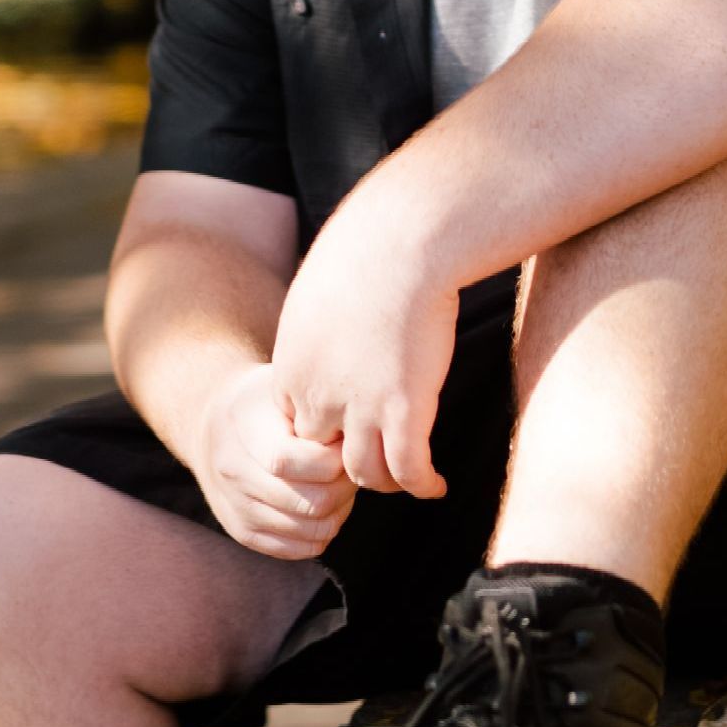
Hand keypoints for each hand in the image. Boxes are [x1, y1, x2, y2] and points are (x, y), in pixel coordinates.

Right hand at [193, 360, 356, 559]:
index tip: (347, 442)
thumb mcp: (284, 390)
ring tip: (338, 483)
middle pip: (313, 501)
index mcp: (244, 431)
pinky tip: (323, 504)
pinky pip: (301, 549)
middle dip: (346, 486)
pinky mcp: (244, 533)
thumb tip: (354, 441)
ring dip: (340, 510)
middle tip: (351, 466)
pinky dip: (323, 531)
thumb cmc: (264, 403)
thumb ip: (315, 411)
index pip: (292, 462)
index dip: (334, 458)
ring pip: (313, 530)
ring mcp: (237, 509)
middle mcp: (234, 474)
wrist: (214, 428)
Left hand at [270, 191, 457, 498]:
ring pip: (365, 474)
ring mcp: (359, 407)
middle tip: (379, 458)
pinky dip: (421, 486)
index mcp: (290, 368)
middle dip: (347, 462)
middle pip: (324, 456)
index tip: (350, 429)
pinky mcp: (404, 408)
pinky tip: (435, 485)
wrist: (398, 241)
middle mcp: (317, 396)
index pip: (297, 427)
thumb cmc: (367, 248)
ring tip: (408, 477)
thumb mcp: (322, 290)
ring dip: (386, 481)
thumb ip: (322, 322)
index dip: (325, 434)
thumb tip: (336, 322)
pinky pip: (408, 470)